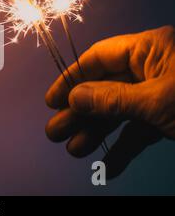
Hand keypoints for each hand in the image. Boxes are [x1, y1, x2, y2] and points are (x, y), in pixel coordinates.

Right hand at [45, 26, 174, 178]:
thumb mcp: (157, 100)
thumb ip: (112, 98)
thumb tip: (74, 96)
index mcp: (151, 49)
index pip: (100, 58)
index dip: (72, 78)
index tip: (51, 100)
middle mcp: (154, 69)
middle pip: (106, 88)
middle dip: (80, 112)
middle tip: (55, 133)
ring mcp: (163, 94)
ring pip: (121, 111)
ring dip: (98, 132)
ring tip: (75, 150)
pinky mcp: (172, 118)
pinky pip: (142, 131)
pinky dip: (126, 148)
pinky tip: (110, 166)